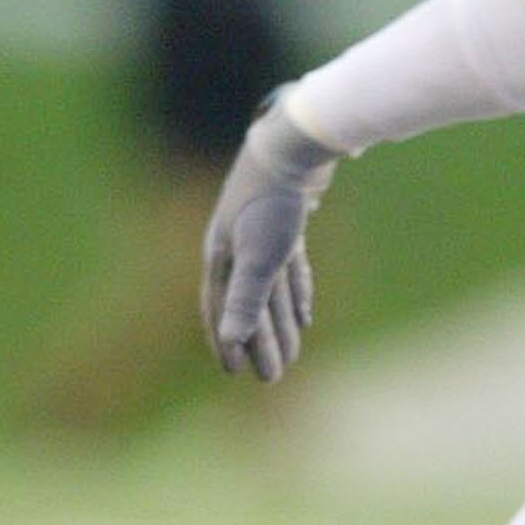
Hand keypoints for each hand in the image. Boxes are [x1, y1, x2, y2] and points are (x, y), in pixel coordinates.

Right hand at [202, 100, 335, 380]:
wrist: (294, 147)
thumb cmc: (271, 204)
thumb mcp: (259, 257)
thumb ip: (245, 300)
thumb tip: (230, 341)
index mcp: (221, 256)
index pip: (219, 309)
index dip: (226, 341)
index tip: (234, 373)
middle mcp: (237, 247)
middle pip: (250, 305)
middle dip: (261, 342)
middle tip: (273, 378)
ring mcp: (263, 235)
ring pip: (272, 290)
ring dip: (281, 323)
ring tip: (292, 355)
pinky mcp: (288, 224)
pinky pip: (290, 269)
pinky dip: (297, 293)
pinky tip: (305, 315)